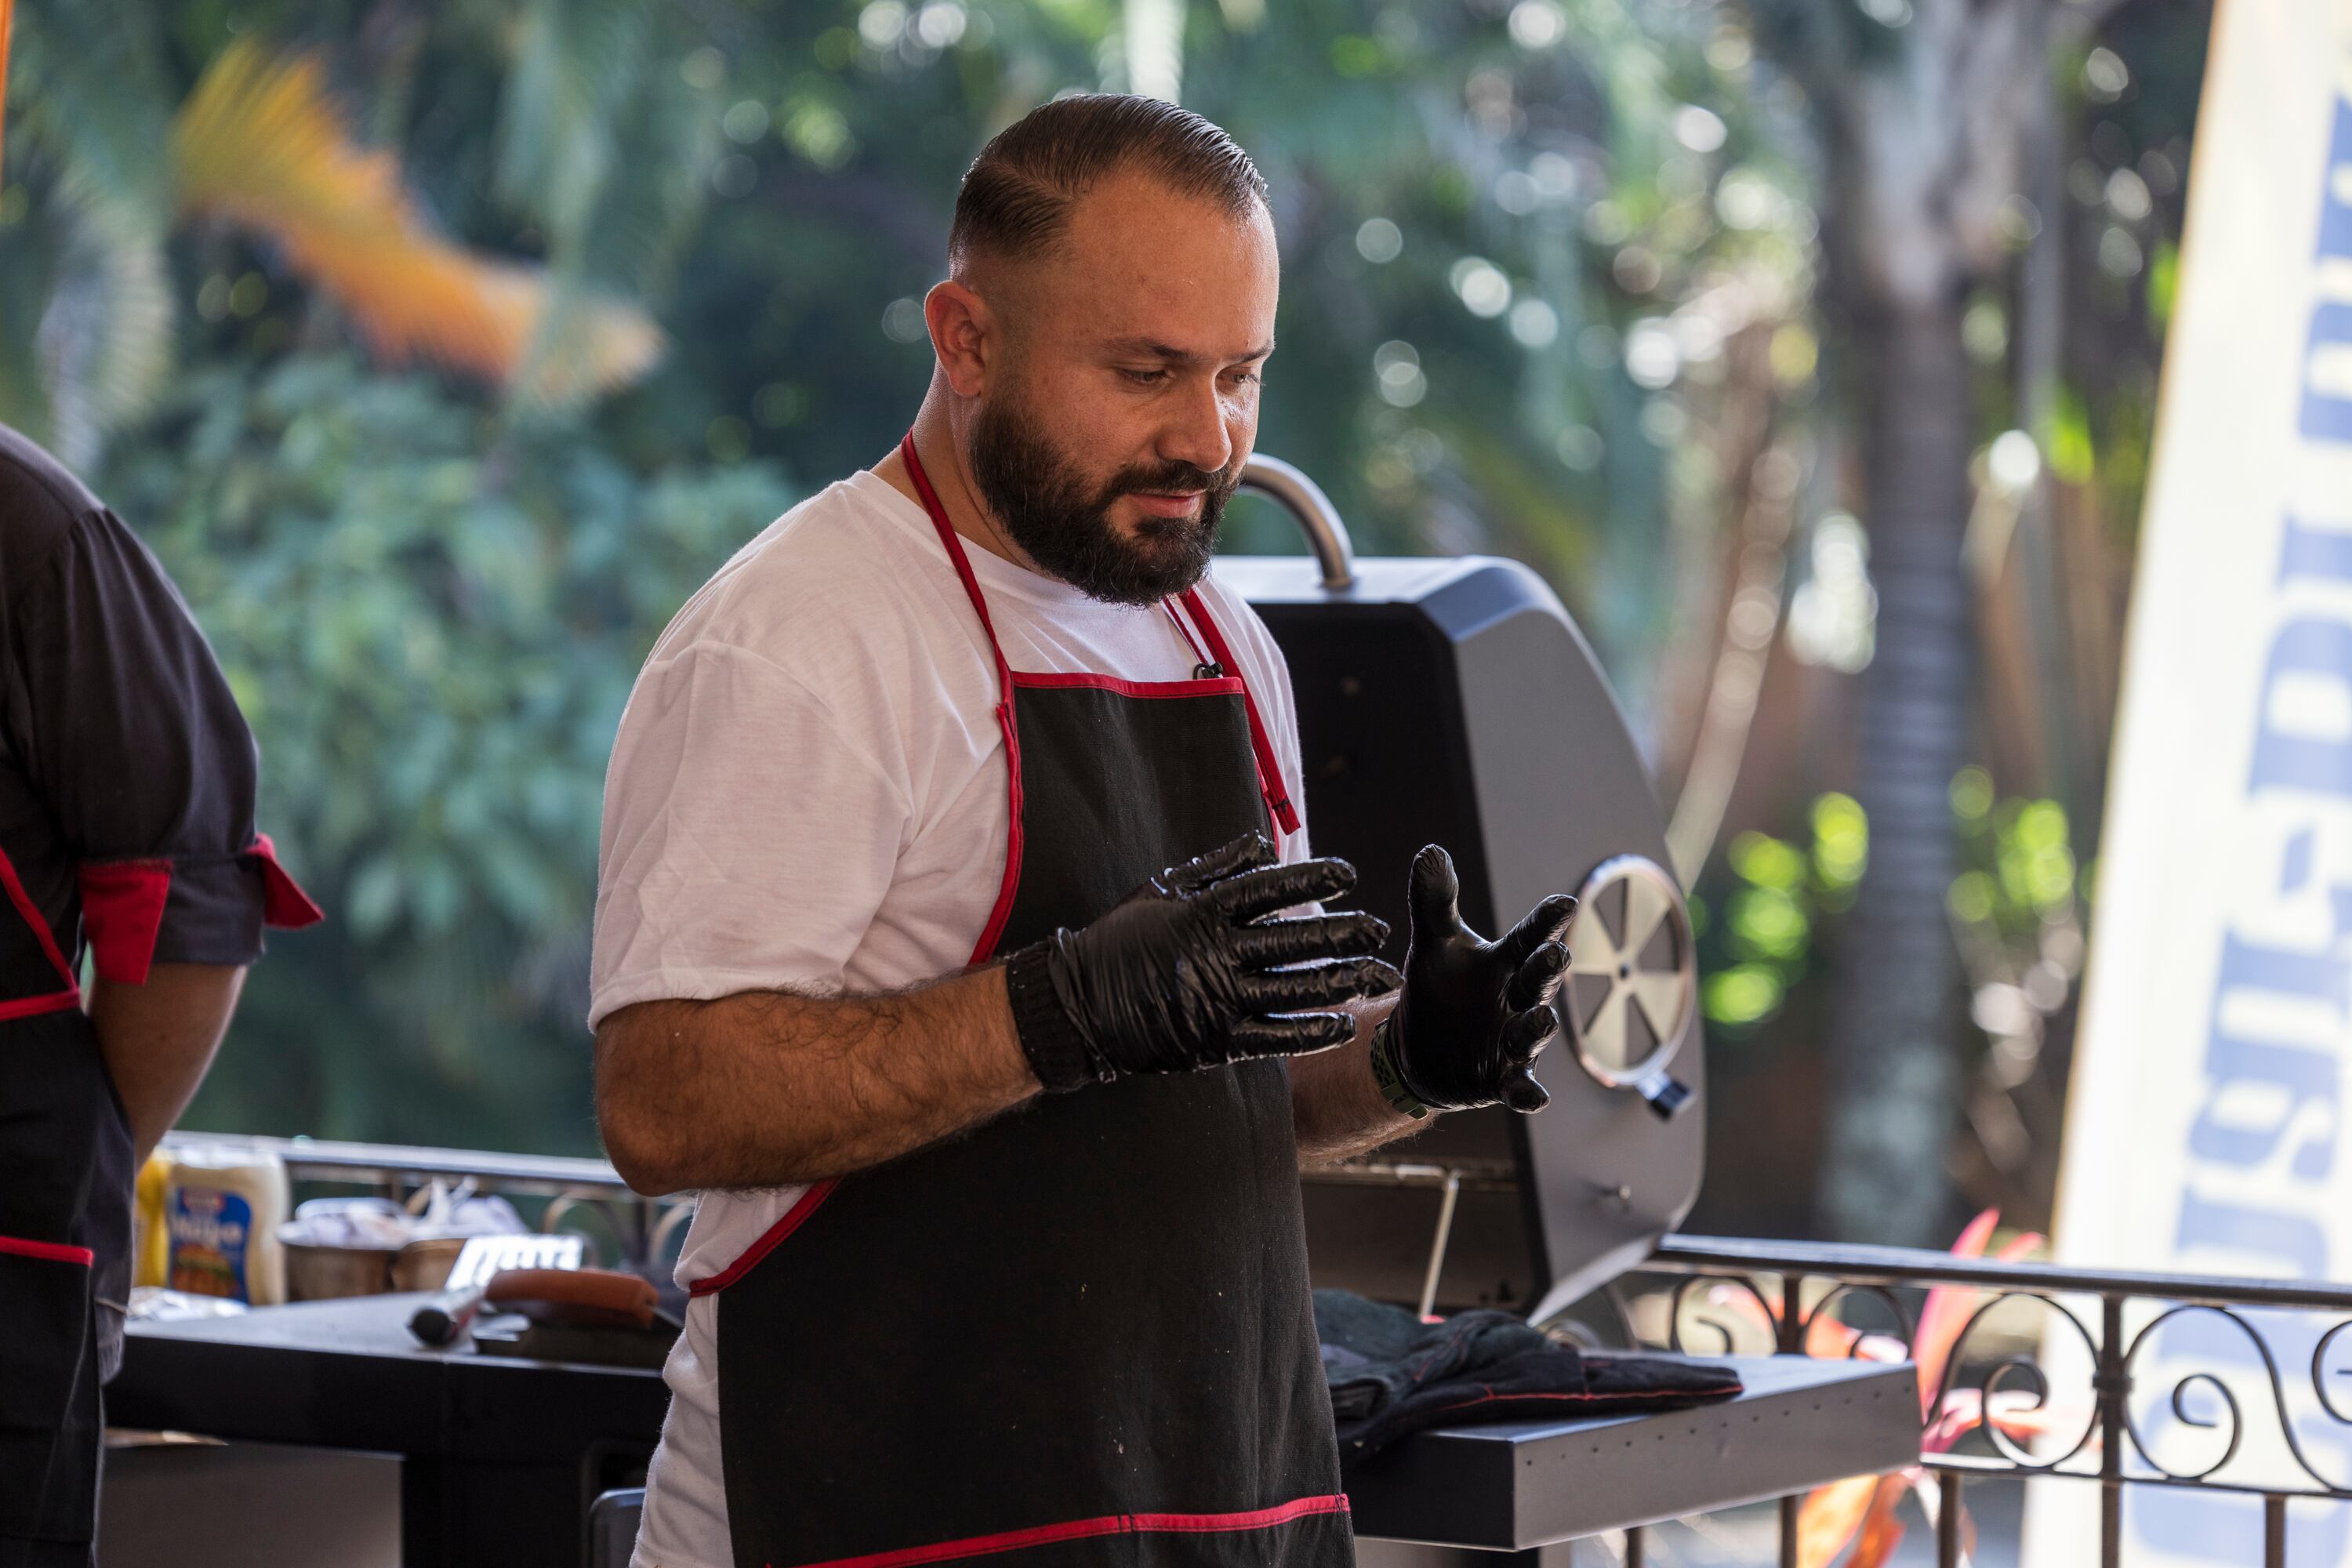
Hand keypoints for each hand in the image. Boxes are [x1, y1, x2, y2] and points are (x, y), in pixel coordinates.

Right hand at [1005, 832, 1401, 1089]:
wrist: (1077, 1005)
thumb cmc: (1119, 941)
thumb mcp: (1161, 890)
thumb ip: (1216, 867)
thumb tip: (1263, 844)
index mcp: (1203, 910)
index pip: (1270, 888)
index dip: (1313, 878)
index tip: (1349, 875)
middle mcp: (1216, 952)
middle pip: (1296, 940)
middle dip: (1345, 934)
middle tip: (1380, 929)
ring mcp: (1218, 998)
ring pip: (1295, 989)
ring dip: (1343, 982)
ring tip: (1380, 976)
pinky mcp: (1215, 1040)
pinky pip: (1275, 1037)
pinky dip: (1312, 1031)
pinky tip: (1343, 1023)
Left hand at [1374, 845, 1575, 1113]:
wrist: (1418, 1049)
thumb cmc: (1439, 988)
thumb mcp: (1433, 944)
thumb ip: (1434, 901)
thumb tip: (1430, 851)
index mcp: (1507, 962)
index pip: (1531, 936)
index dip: (1547, 921)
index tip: (1565, 903)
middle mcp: (1520, 999)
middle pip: (1540, 981)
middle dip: (1549, 969)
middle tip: (1555, 954)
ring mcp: (1515, 1042)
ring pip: (1533, 1032)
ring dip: (1537, 1027)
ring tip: (1540, 1019)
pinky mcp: (1503, 1080)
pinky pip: (1521, 1088)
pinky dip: (1529, 1094)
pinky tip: (1535, 1099)